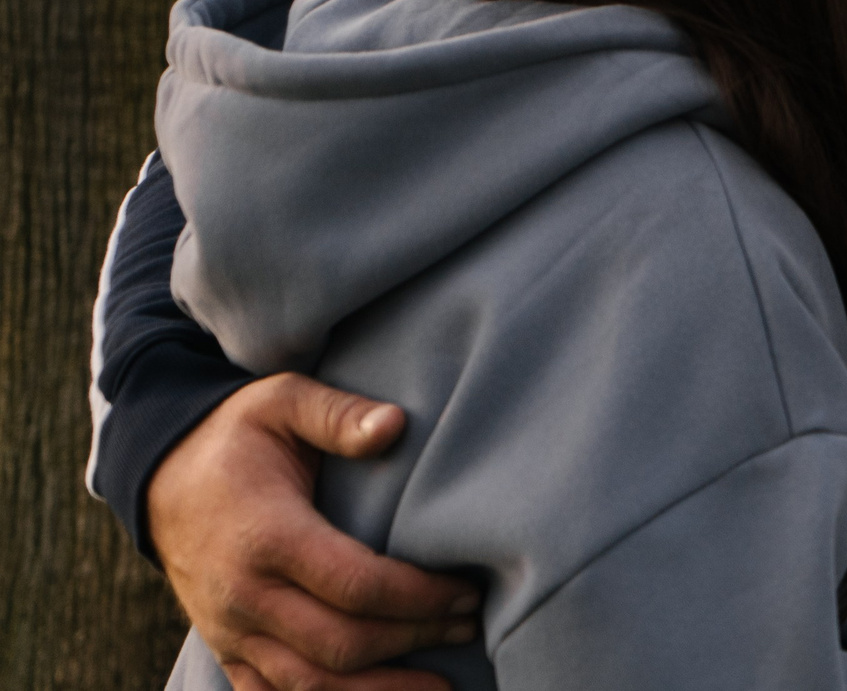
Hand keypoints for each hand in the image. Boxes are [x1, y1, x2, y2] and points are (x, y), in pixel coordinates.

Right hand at [148, 374, 480, 690]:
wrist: (161, 478)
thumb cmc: (236, 436)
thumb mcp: (282, 401)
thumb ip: (338, 414)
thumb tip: (395, 425)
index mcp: (267, 536)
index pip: (356, 586)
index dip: (419, 597)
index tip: (467, 593)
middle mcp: (244, 595)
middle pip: (341, 644)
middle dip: (413, 640)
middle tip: (468, 626)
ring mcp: (231, 631)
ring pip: (309, 686)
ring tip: (440, 684)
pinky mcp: (228, 650)